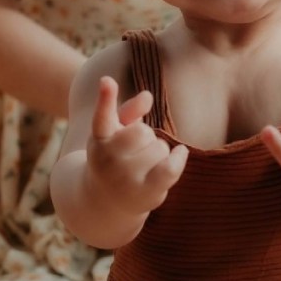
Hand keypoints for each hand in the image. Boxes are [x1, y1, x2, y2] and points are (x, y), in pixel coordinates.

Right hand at [86, 77, 187, 215]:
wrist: (105, 200)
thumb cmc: (116, 157)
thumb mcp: (115, 132)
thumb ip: (130, 111)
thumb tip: (147, 96)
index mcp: (99, 139)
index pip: (102, 117)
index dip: (105, 98)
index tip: (107, 80)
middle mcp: (107, 159)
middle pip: (144, 132)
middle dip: (147, 138)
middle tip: (137, 151)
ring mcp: (124, 178)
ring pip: (160, 148)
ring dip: (159, 152)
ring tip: (146, 165)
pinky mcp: (144, 191)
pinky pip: (170, 167)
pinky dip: (179, 158)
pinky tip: (181, 153)